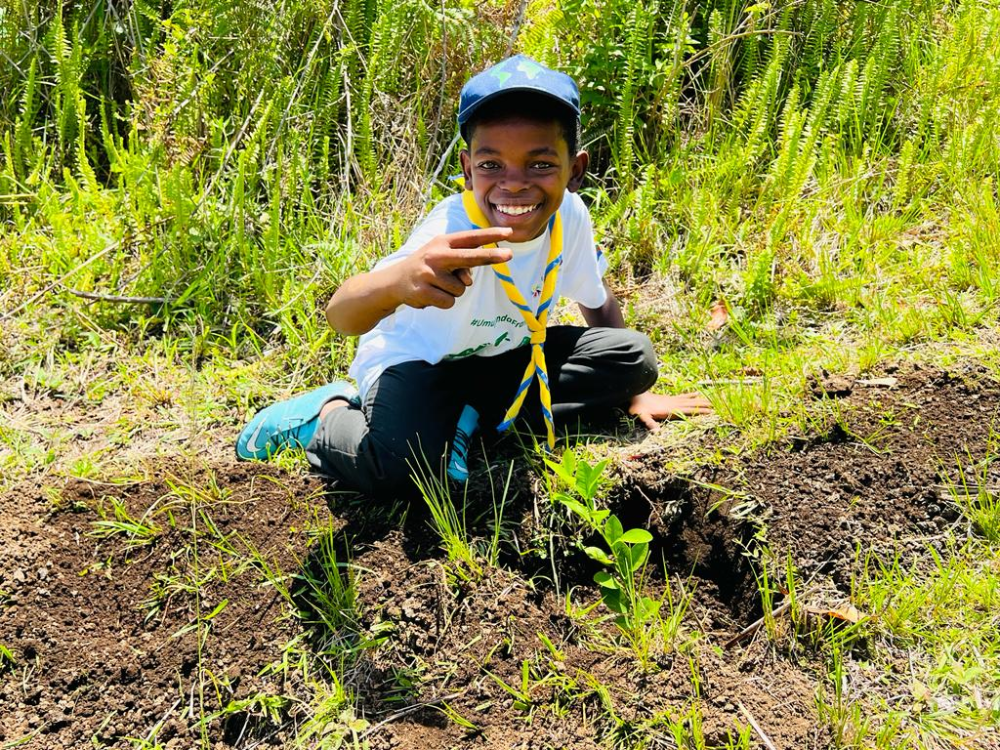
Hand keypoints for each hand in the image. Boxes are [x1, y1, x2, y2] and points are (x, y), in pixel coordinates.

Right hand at [396, 227, 513, 309]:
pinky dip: (444, 302)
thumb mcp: (442, 258)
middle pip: (469, 257)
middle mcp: (436, 255)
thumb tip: (468, 281)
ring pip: (461, 288)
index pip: (470, 238)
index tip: (509, 233)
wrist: (395, 282)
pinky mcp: (424, 292)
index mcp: (442, 242)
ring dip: (454, 291)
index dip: (490, 235)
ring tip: (437, 286)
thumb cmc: (427, 267)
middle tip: (510, 254)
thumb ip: (460, 264)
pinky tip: (431, 294)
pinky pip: (450, 301)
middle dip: (490, 256)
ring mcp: (429, 274)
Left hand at [628, 391, 712, 430]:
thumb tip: (657, 432)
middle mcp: (674, 403)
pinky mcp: (669, 398)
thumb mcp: (642, 416)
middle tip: (716, 407)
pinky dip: (691, 395)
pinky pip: (683, 396)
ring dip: (700, 400)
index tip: (710, 412)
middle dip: (704, 406)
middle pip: (692, 405)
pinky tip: (697, 393)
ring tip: (711, 401)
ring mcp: (672, 400)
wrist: (635, 395)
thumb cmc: (638, 408)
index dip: (699, 411)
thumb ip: (649, 423)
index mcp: (670, 409)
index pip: (687, 411)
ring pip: (689, 400)